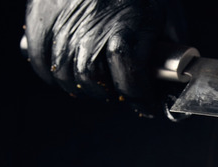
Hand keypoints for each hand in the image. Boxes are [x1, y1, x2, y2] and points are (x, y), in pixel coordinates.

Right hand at [24, 0, 176, 115]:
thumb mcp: (165, 7)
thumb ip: (172, 38)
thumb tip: (177, 66)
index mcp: (127, 34)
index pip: (131, 84)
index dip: (141, 101)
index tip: (145, 105)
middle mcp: (93, 35)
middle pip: (94, 84)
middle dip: (109, 94)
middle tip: (119, 91)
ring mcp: (63, 29)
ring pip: (66, 76)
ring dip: (81, 87)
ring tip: (94, 82)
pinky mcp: (40, 20)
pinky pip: (40, 61)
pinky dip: (50, 74)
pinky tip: (65, 73)